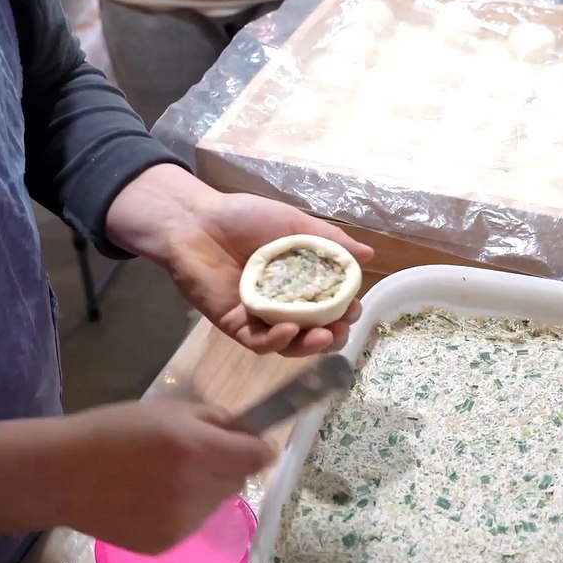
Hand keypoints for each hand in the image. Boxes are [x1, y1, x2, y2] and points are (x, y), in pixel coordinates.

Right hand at [0, 400, 276, 553]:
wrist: (62, 474)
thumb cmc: (114, 430)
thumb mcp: (170, 410)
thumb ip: (217, 420)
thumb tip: (252, 433)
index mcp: (197, 448)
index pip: (259, 455)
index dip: (256, 446)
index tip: (246, 442)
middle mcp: (195, 488)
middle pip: (240, 479)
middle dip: (228, 464)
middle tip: (195, 453)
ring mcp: (182, 521)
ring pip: (218, 501)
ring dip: (205, 487)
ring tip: (165, 476)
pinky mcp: (167, 542)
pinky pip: (193, 521)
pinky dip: (183, 509)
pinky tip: (150, 497)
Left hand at [105, 164, 374, 355]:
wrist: (195, 220)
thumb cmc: (244, 217)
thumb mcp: (294, 224)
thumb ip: (330, 241)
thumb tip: (368, 254)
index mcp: (300, 281)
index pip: (329, 305)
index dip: (345, 310)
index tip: (355, 306)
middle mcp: (283, 303)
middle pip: (313, 331)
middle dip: (332, 335)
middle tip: (342, 328)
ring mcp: (259, 317)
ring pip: (288, 344)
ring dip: (309, 346)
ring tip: (324, 336)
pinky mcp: (235, 325)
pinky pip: (258, 342)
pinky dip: (276, 341)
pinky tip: (289, 330)